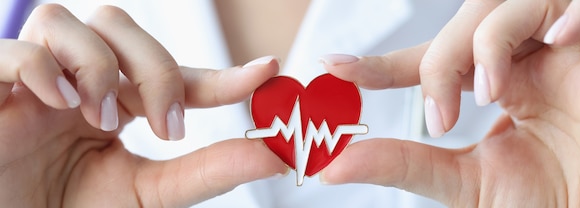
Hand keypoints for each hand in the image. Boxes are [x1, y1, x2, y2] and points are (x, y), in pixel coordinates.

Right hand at [0, 4, 285, 206]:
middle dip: (155, 67)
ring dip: (99, 67)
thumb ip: (207, 172)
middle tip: (169, 126)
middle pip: (118, 25)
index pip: (173, 71)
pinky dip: (42, 69)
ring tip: (103, 121)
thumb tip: (274, 157)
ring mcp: (31, 82)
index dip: (220, 72)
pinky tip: (61, 105)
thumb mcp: (151, 195)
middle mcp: (75, 80)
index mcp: (115, 101)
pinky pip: (13, 51)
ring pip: (67, 22)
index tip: (267, 72)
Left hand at [321, 0, 579, 206]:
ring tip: (486, 92)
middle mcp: (537, 63)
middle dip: (443, 54)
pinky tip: (561, 38)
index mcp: (502, 87)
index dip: (387, 62)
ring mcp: (578, 54)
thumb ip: (405, 165)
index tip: (336, 67)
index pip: (438, 57)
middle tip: (439, 112)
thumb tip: (335, 166)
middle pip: (474, 19)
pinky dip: (578, 5)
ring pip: (520, 2)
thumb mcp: (467, 186)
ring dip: (490, 37)